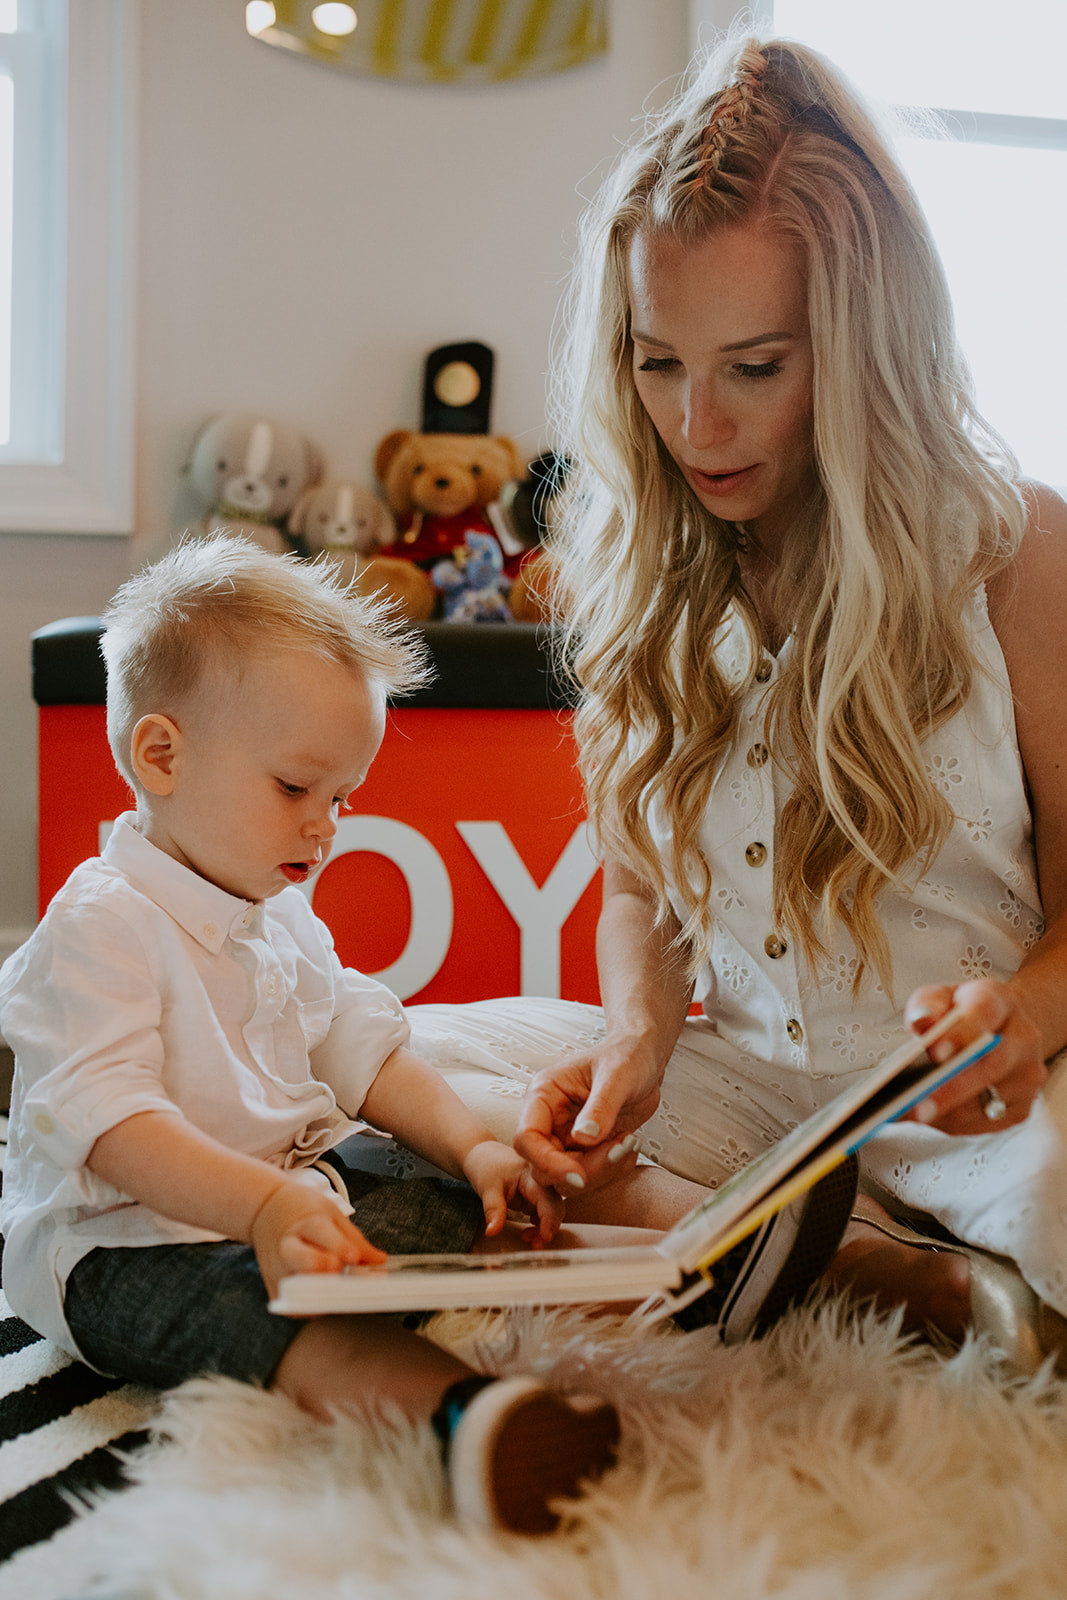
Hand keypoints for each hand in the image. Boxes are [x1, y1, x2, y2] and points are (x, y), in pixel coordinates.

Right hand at [250, 1171, 385, 1299]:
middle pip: (300, 1259)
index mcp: (305, 1224)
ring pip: (296, 1289)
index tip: (354, 1257)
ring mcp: (278, 1270)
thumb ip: (355, 1239)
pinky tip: (328, 1301)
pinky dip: (313, 1307)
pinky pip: (295, 1307)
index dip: (338, 1246)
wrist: (268, 1212)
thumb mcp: (332, 1215)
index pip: (320, 1232)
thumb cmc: (305, 1214)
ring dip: (320, 1294)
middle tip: (338, 1270)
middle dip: (320, 1266)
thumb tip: (379, 1261)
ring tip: (339, 1292)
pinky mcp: (275, 1289)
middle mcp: (287, 1247)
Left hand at [461, 1140, 565, 1245]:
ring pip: (552, 1212)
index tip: (546, 1236)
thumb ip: (493, 1209)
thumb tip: (492, 1232)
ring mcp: (540, 1189)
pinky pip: (544, 1214)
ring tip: (528, 1240)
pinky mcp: (536, 1197)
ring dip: (544, 1228)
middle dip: (549, 1227)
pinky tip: (528, 1233)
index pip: (547, 1197)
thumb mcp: (486, 1188)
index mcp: (532, 1174)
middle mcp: (541, 1180)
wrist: (483, 1155)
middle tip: (536, 1245)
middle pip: (555, 1206)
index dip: (550, 1218)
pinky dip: (539, 1226)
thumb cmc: (486, 1166)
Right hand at [514, 1036, 663, 1193]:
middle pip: (544, 1166)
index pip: (526, 1137)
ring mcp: (564, 1137)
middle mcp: (547, 1119)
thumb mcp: (617, 1075)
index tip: (579, 1175)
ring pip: (566, 1178)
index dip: (547, 1162)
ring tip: (628, 1142)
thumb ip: (600, 1106)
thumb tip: (582, 1137)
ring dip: (600, 1172)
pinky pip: (589, 1176)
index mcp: (543, 1094)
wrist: (643, 1062)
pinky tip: (629, 1146)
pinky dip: (611, 1170)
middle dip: (583, 1170)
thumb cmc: (626, 1057)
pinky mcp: (583, 1151)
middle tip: (619, 1151)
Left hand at [903, 979, 1047, 1134]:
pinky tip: (929, 1118)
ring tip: (911, 1113)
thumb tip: (921, 1022)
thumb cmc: (962, 1014)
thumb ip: (926, 1006)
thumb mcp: (939, 998)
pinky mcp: (1022, 1107)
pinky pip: (986, 1122)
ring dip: (948, 1111)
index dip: (960, 1034)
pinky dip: (954, 1123)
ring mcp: (1028, 1076)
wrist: (1000, 1030)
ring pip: (987, 1101)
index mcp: (1002, 1002)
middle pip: (991, 1066)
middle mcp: (1024, 1039)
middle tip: (917, 1102)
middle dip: (952, 1087)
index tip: (935, 1052)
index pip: (984, 1013)